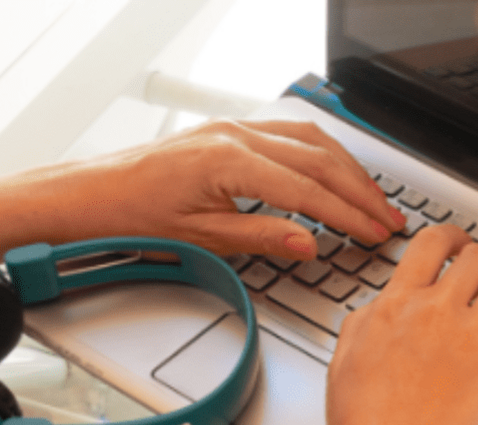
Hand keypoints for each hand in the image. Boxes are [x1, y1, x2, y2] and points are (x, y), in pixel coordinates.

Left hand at [56, 118, 404, 258]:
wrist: (87, 196)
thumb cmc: (131, 217)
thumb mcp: (201, 239)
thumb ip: (261, 236)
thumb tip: (309, 242)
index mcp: (229, 161)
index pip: (308, 190)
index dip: (348, 215)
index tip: (375, 234)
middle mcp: (235, 136)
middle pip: (319, 160)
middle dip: (360, 192)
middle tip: (389, 220)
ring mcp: (232, 128)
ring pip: (310, 141)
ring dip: (348, 170)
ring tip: (374, 200)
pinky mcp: (227, 132)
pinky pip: (289, 135)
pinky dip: (322, 156)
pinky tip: (338, 172)